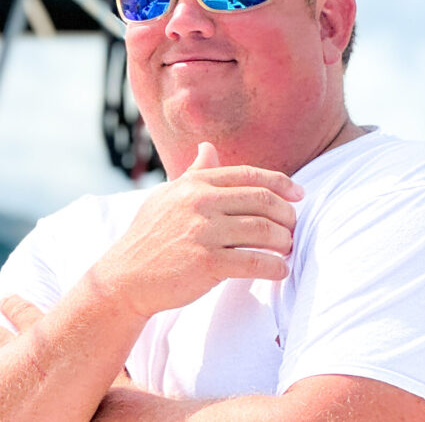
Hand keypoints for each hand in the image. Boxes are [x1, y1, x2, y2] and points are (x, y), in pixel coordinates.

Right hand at [89, 142, 302, 318]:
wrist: (124, 277)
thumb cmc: (149, 236)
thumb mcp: (168, 196)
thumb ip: (194, 173)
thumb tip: (209, 147)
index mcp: (194, 184)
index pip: (248, 175)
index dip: (280, 183)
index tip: (299, 194)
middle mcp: (200, 202)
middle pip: (262, 200)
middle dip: (286, 213)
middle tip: (293, 226)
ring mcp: (204, 232)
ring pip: (262, 230)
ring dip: (283, 240)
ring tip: (287, 248)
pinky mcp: (207, 263)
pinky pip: (254, 262)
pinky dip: (273, 267)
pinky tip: (280, 270)